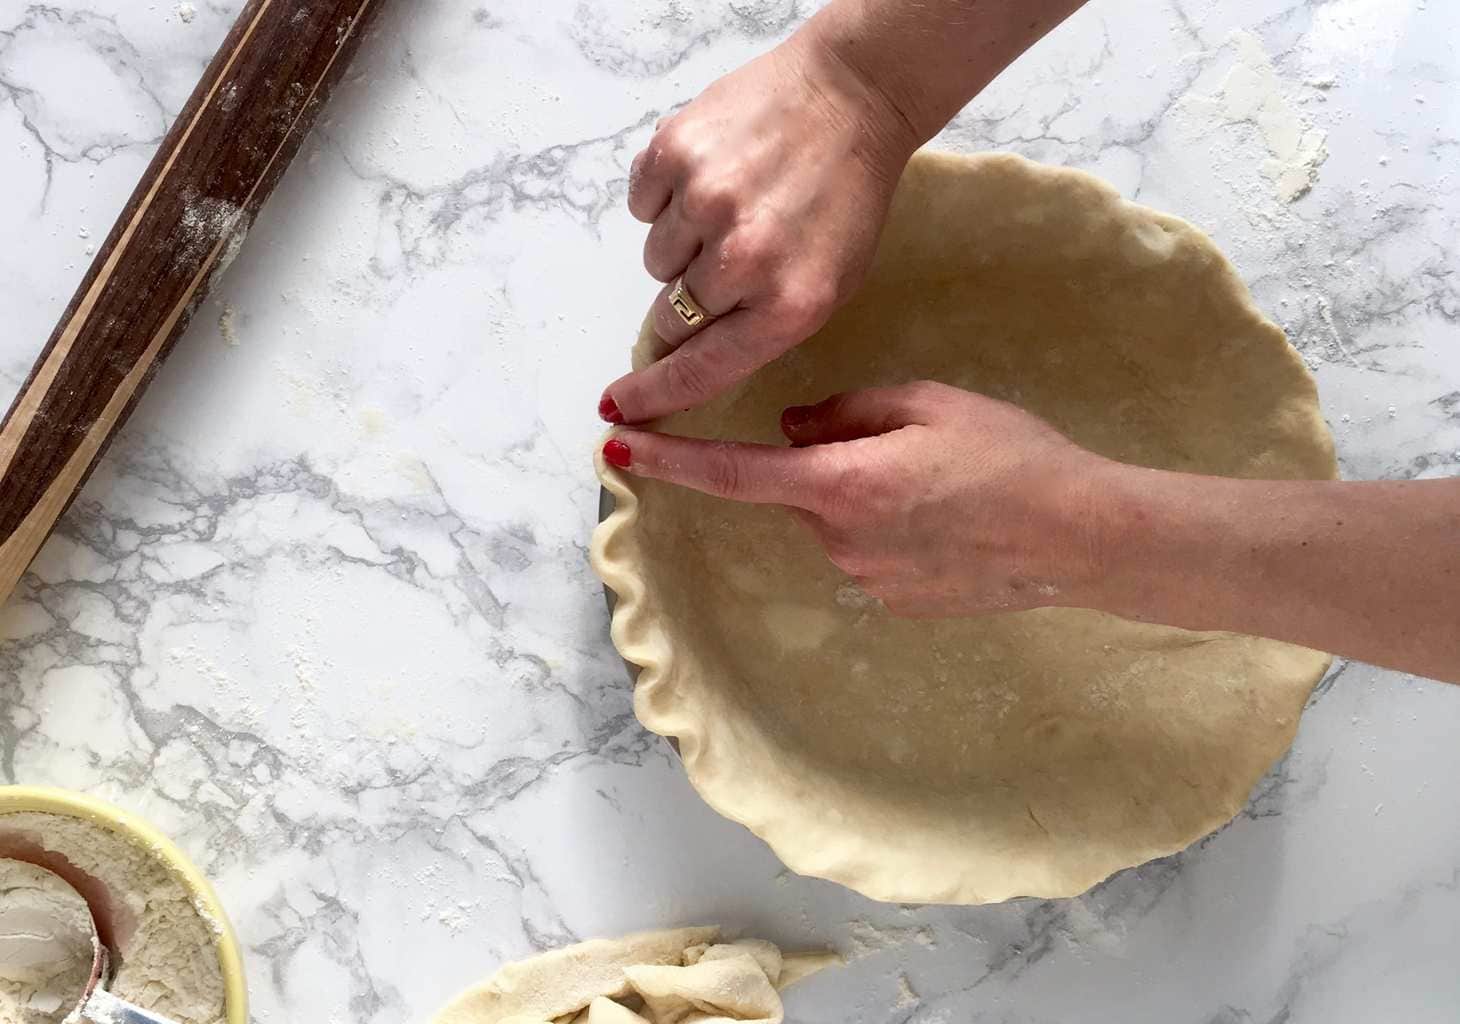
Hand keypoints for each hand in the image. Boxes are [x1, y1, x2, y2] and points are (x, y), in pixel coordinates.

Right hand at [600, 33, 918, 424]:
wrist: (852, 95)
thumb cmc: (844, 199)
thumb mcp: (827, 284)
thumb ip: (758, 328)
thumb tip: (682, 360)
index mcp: (788, 305)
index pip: (700, 371)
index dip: (652, 394)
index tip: (619, 410)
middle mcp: (744, 260)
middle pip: (671, 317)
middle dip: (686, 300)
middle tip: (721, 260)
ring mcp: (706, 202)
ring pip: (655, 260)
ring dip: (682, 243)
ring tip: (729, 206)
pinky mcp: (676, 151)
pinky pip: (642, 204)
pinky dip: (665, 196)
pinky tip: (712, 173)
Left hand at [602, 382, 1112, 616]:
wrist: (1078, 536)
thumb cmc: (1009, 455)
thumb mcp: (926, 403)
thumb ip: (844, 410)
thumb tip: (792, 426)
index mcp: (839, 483)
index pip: (732, 472)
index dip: (668, 460)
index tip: (615, 446)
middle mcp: (838, 539)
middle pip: (800, 487)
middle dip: (825, 460)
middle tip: (909, 442)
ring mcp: (865, 577)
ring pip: (835, 519)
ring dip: (862, 494)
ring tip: (945, 483)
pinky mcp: (894, 600)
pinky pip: (868, 550)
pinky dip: (891, 528)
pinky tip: (950, 520)